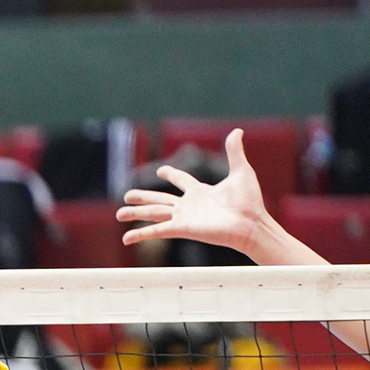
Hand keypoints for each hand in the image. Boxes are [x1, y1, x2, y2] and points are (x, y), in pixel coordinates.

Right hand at [117, 129, 304, 263]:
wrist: (250, 223)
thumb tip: (236, 131)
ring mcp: (183, 218)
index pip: (181, 181)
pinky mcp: (182, 229)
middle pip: (160, 199)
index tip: (161, 170)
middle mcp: (189, 205)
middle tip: (127, 195)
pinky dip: (141, 234)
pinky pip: (157, 230)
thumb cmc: (249, 201)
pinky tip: (126, 239)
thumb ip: (234, 152)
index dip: (171, 174)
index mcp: (201, 192)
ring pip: (153, 213)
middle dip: (143, 197)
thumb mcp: (241, 171)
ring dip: (135, 213)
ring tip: (119, 214)